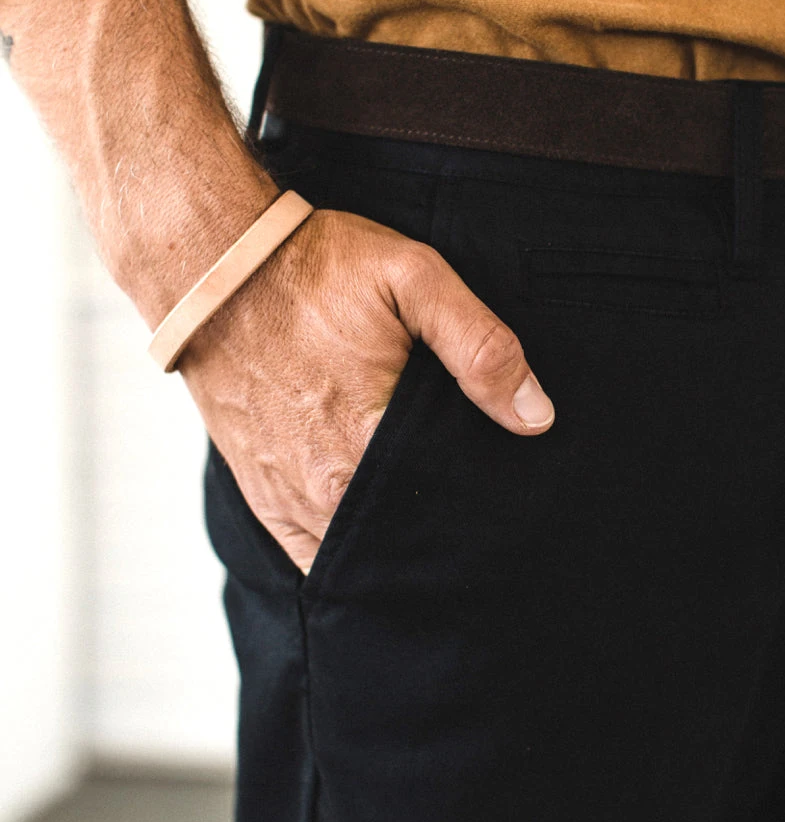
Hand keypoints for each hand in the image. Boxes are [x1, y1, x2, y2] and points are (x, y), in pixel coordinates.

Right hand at [177, 208, 554, 573]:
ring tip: (427, 525)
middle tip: (471, 511)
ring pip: (361, 555)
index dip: (482, 508)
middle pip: (408, 539)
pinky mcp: (262, 493)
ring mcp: (290, 496)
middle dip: (443, 533)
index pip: (451, 508)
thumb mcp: (413, 280)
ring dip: (396, 548)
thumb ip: (480, 348)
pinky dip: (345, 556)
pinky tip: (374, 544)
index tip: (503, 499)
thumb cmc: (314, 270)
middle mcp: (328, 485)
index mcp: (371, 440)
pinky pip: (311, 554)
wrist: (211, 265)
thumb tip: (535, 416)